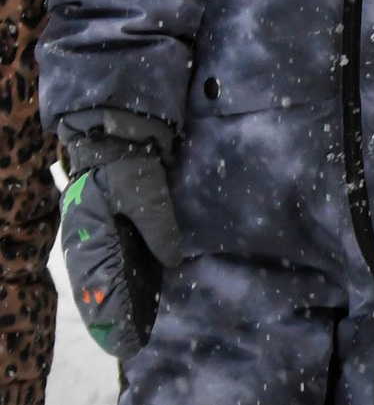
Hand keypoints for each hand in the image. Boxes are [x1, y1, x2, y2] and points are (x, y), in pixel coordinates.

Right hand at [59, 112, 182, 358]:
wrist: (118, 138)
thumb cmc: (129, 166)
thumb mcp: (147, 196)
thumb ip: (160, 229)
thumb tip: (173, 262)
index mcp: (90, 238)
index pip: (98, 288)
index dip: (110, 315)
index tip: (124, 338)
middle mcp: (89, 244)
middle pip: (99, 290)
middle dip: (113, 317)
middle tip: (130, 345)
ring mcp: (100, 238)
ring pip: (108, 279)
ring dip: (120, 303)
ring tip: (136, 330)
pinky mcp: (114, 230)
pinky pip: (118, 262)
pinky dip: (128, 281)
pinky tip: (146, 294)